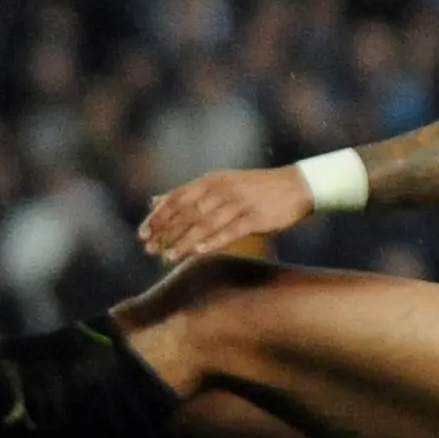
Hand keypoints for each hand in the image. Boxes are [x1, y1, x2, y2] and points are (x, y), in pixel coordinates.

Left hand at [139, 166, 315, 266]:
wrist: (297, 186)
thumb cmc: (254, 187)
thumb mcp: (220, 183)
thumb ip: (187, 193)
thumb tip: (153, 201)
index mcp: (212, 180)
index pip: (177, 198)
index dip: (157, 217)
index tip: (141, 234)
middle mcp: (223, 189)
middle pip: (188, 213)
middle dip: (166, 233)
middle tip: (149, 250)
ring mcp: (240, 203)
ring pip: (206, 225)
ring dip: (184, 242)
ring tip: (168, 258)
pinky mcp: (256, 217)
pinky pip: (230, 232)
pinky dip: (213, 242)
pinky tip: (197, 253)